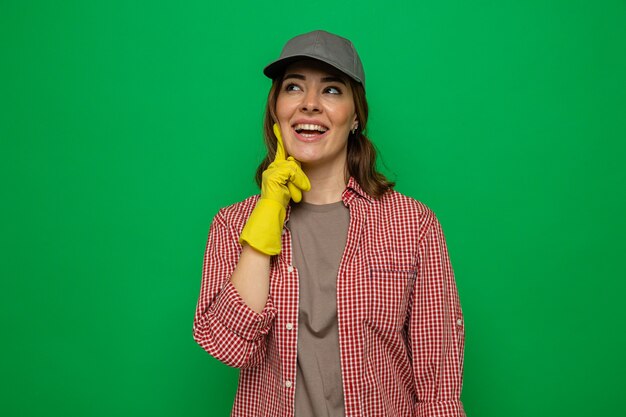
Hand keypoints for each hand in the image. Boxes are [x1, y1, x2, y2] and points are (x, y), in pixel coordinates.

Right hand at [238, 124, 310, 254]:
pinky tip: (295, 194)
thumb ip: (296, 176)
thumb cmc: (282, 204)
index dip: (280, 136)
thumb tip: (299, 169)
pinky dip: (297, 182)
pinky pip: (292, 171)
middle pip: (294, 160)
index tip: (279, 124)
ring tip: (296, 196)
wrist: (272, 215)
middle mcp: (272, 167)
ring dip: (299, 183)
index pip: (281, 149)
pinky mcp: (273, 176)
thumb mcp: (293, 187)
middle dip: (299, 177)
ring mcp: (271, 171)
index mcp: (277, 168)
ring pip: (294, 166)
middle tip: (294, 193)